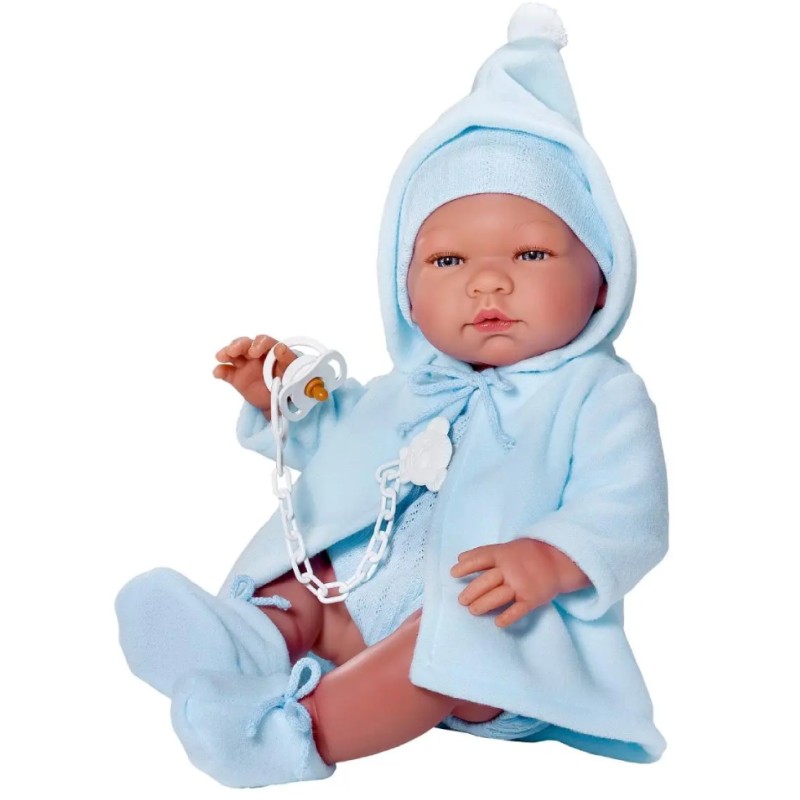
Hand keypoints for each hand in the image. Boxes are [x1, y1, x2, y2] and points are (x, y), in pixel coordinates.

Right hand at [213, 335, 297, 419]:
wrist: (281, 401)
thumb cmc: (290, 381)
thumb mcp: (293, 370)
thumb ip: (288, 358)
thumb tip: (280, 347)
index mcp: (270, 350)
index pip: (263, 341)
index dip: (257, 344)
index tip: (254, 352)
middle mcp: (256, 354)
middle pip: (244, 344)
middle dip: (237, 345)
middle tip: (232, 351)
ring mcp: (245, 365)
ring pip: (233, 354)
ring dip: (225, 353)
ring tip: (221, 357)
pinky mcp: (236, 377)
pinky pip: (226, 372)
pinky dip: (220, 370)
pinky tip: (217, 372)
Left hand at [450, 539, 590, 626]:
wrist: (559, 560)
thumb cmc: (528, 555)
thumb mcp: (508, 547)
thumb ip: (486, 554)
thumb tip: (460, 558)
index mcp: (503, 554)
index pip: (480, 558)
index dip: (465, 566)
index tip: (453, 574)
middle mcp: (510, 569)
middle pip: (486, 581)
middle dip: (471, 592)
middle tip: (462, 601)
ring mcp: (521, 584)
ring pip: (498, 596)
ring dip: (483, 605)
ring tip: (473, 611)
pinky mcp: (532, 598)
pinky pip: (518, 610)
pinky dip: (507, 617)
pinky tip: (498, 622)